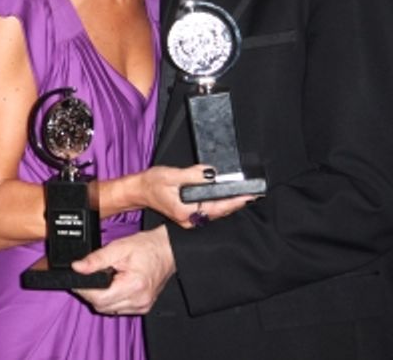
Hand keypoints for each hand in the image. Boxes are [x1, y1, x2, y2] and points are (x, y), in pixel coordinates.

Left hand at [72, 226, 173, 314]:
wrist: (167, 250)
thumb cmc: (147, 247)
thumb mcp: (118, 247)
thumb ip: (96, 259)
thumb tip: (77, 267)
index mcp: (133, 285)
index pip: (98, 298)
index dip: (83, 289)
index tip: (77, 278)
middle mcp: (139, 300)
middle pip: (102, 306)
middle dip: (90, 293)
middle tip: (88, 276)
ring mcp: (142, 306)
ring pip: (109, 310)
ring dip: (100, 297)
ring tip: (102, 279)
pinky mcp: (143, 307)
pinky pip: (119, 309)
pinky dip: (111, 300)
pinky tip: (113, 286)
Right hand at [138, 165, 255, 226]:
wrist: (139, 190)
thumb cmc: (151, 183)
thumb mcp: (172, 175)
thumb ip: (193, 175)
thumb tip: (211, 173)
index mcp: (186, 212)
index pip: (216, 207)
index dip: (235, 202)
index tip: (249, 196)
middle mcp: (189, 219)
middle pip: (219, 212)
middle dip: (236, 203)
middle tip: (253, 194)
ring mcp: (189, 219)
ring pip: (215, 213)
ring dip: (229, 204)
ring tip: (244, 196)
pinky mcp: (189, 215)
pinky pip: (208, 211)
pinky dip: (219, 205)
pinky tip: (226, 199)